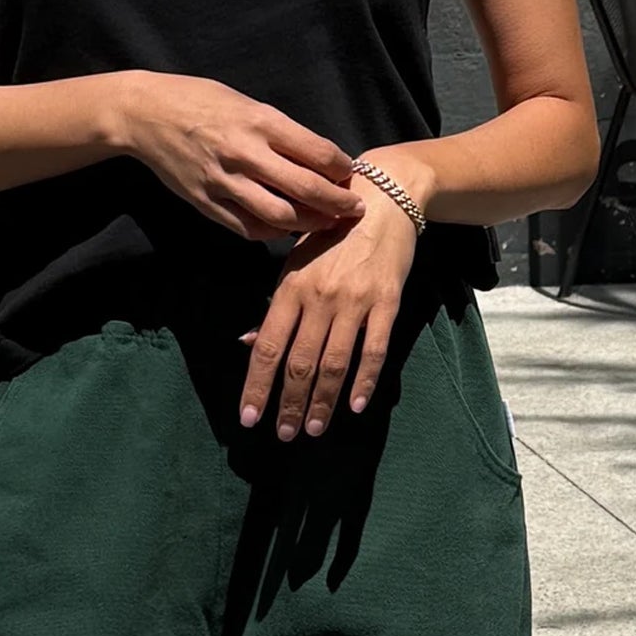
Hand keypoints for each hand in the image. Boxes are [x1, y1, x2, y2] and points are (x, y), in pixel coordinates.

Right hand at [118, 71, 365, 239]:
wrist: (146, 115)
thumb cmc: (201, 101)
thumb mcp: (246, 103)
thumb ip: (279, 132)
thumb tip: (317, 159)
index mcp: (260, 121)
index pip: (317, 153)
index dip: (342, 169)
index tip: (350, 175)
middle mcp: (244, 153)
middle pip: (306, 189)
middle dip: (337, 204)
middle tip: (354, 210)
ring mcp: (224, 182)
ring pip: (280, 216)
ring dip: (309, 224)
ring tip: (325, 224)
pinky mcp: (206, 203)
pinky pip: (248, 228)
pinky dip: (272, 233)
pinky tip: (284, 228)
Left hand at [238, 165, 423, 437]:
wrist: (383, 200)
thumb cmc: (331, 235)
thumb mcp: (295, 264)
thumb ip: (275, 307)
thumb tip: (248, 344)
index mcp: (290, 288)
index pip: (266, 347)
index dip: (256, 386)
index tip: (249, 418)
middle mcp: (320, 298)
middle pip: (299, 363)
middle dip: (289, 404)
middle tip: (285, 435)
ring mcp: (355, 302)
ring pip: (334, 363)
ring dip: (323, 402)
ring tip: (315, 429)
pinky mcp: (387, 303)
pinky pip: (375, 350)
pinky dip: (364, 381)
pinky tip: (355, 406)